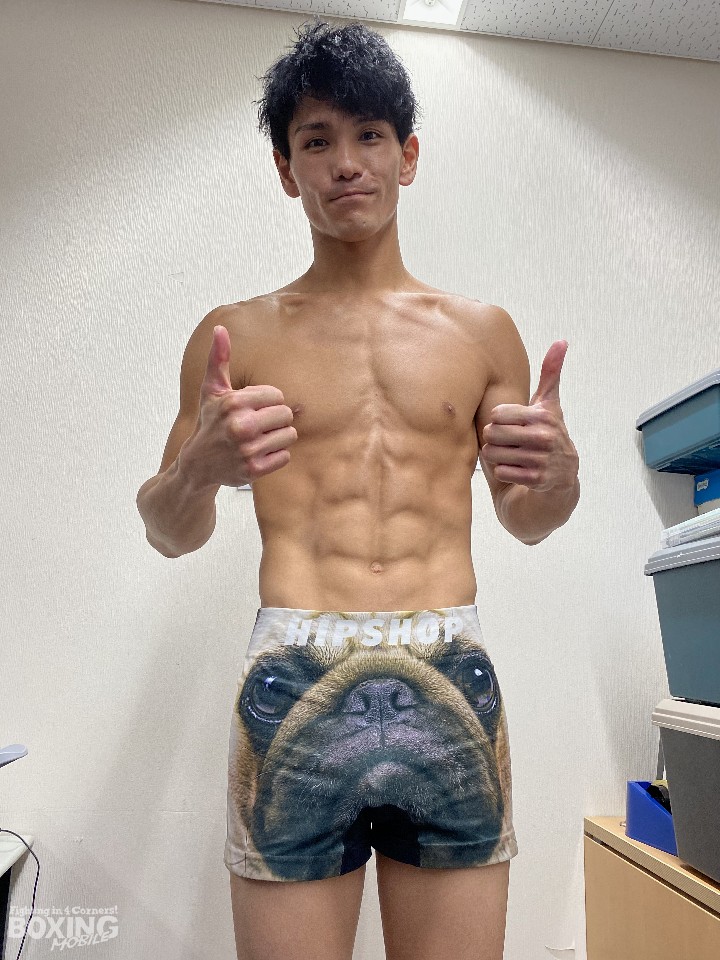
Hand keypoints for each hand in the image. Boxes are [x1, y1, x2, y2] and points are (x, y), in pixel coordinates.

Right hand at [180, 325, 297, 487]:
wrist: (198, 463)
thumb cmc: (209, 421)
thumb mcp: (212, 390)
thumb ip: (218, 359)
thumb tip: (219, 329)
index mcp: (233, 403)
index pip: (277, 396)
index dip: (268, 401)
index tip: (253, 408)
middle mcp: (241, 426)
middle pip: (286, 415)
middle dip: (275, 419)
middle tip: (258, 425)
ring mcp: (247, 450)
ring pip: (289, 436)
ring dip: (278, 437)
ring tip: (259, 439)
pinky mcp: (254, 470)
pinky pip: (285, 456)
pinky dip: (276, 455)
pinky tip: (259, 453)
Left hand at [480, 340, 578, 492]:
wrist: (560, 480)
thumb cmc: (548, 435)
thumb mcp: (549, 404)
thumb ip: (551, 374)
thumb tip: (562, 341)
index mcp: (543, 415)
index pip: (496, 413)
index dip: (497, 420)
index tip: (508, 424)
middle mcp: (545, 437)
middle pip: (491, 433)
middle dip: (492, 439)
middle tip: (504, 442)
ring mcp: (542, 460)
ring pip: (493, 453)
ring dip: (495, 456)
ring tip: (508, 455)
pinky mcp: (537, 480)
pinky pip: (501, 472)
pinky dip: (502, 472)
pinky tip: (514, 470)